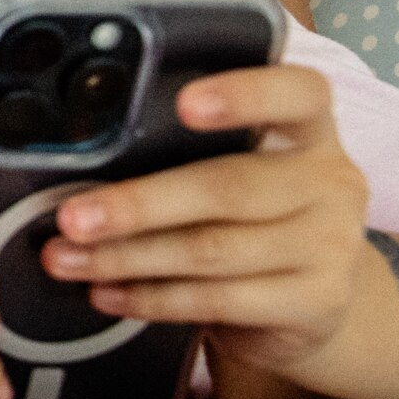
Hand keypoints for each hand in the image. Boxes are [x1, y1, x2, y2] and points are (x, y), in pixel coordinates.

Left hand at [37, 67, 370, 373]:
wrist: (321, 304)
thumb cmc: (257, 218)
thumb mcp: (243, 169)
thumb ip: (187, 151)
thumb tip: (85, 159)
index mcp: (311, 130)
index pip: (296, 93)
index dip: (244, 94)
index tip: (184, 104)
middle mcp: (330, 182)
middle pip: (227, 187)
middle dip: (139, 204)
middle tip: (72, 216)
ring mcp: (330, 246)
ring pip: (210, 250)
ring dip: (126, 257)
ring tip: (67, 258)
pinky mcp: (316, 303)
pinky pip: (217, 299)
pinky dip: (152, 297)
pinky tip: (109, 292)